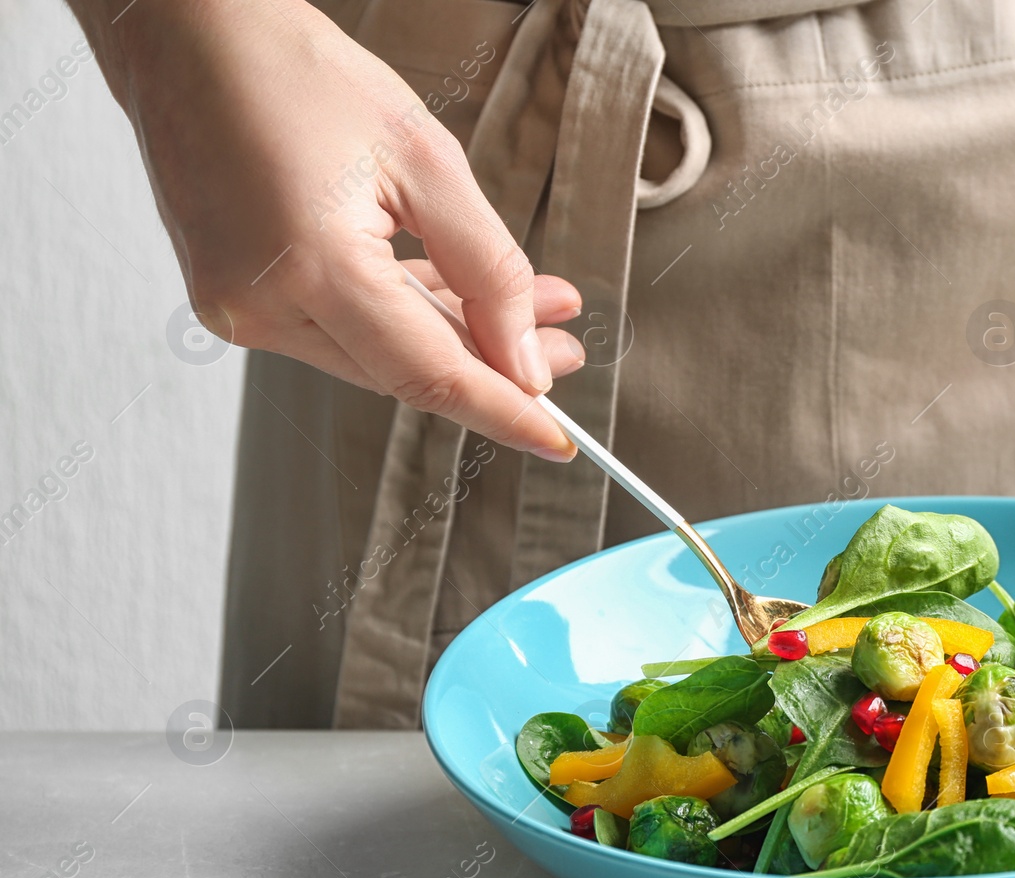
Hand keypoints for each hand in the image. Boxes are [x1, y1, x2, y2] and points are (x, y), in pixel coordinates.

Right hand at [88, 0, 583, 457]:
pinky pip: (337, 329)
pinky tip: (455, 297)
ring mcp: (237, 308)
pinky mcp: (231, 298)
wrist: (188, 37)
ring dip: (454, 337)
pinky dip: (399, 318)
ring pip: (374, 355)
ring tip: (532, 315)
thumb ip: (487, 269)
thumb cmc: (298, 75)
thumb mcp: (426, 161)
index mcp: (309, 268)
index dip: (502, 413)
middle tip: (566, 348)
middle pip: (404, 370)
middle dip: (494, 364)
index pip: (429, 374)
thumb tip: (526, 361)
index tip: (559, 442)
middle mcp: (260, 305)